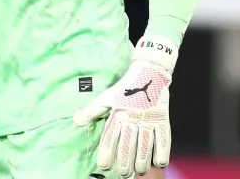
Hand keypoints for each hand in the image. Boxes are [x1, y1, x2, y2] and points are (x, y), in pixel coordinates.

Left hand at [73, 36, 176, 177]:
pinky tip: (158, 163)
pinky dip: (161, 153)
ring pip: (145, 146)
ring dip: (141, 162)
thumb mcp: (106, 97)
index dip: (106, 153)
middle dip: (124, 163)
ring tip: (138, 171)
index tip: (103, 166)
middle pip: (128, 146)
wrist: (149, 71)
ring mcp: (148, 119)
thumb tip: (76, 121)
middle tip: (122, 173)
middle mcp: (132, 117)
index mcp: (117, 113)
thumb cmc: (125, 87)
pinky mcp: (162, 118)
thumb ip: (92, 111)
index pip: (110, 137)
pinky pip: (163, 139)